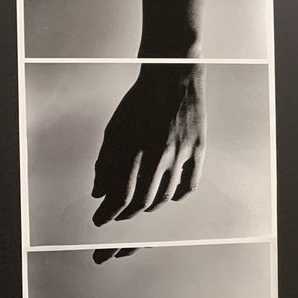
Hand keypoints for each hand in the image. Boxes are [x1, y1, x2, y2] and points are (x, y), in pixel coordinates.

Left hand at [91, 64, 205, 259]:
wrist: (173, 77)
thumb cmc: (140, 102)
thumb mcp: (114, 129)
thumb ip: (105, 162)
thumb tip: (99, 192)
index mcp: (133, 146)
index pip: (120, 193)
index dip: (109, 212)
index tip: (100, 220)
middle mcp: (158, 152)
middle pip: (143, 199)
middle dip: (127, 214)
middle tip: (119, 217)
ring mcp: (182, 151)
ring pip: (166, 195)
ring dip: (150, 206)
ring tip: (141, 207)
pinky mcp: (198, 148)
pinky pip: (190, 183)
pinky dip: (178, 196)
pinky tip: (169, 197)